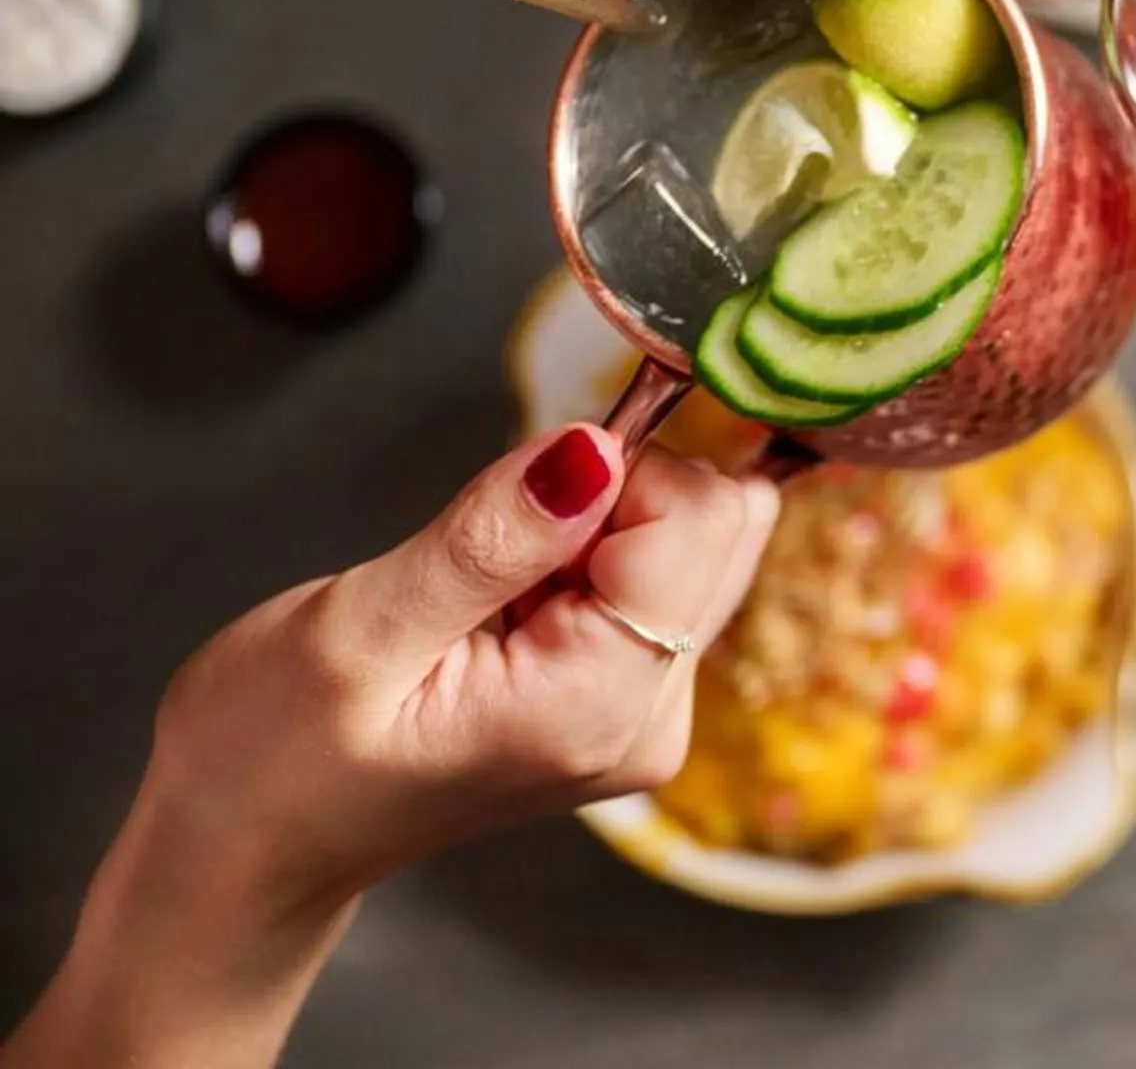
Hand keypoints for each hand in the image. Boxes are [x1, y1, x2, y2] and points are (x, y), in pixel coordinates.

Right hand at [149, 424, 773, 902]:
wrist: (249, 850)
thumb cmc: (270, 756)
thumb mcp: (355, 632)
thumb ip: (489, 539)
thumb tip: (594, 449)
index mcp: (600, 703)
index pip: (706, 518)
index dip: (614, 471)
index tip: (515, 506)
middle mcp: (651, 715)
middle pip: (722, 524)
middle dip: (613, 497)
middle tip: (493, 554)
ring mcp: (647, 711)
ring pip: (696, 541)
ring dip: (596, 530)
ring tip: (487, 594)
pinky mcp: (630, 695)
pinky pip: (657, 576)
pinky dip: (585, 561)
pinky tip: (503, 611)